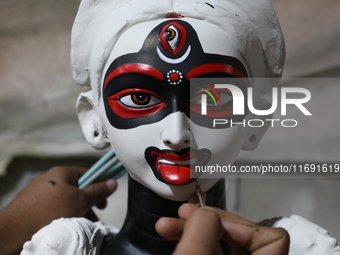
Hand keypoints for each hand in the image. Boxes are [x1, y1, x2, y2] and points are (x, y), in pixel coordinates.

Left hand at [0, 166, 116, 254]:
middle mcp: (50, 179)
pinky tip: (66, 224)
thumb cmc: (51, 210)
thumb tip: (114, 182)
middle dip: (88, 202)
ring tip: (82, 223)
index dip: (98, 184)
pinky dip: (63, 215)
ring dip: (77, 210)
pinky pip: (53, 207)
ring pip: (66, 199)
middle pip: (77, 188)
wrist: (16, 227)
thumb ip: (98, 191)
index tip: (104, 199)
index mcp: (62, 172)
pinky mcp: (32, 205)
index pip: (87, 173)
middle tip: (96, 215)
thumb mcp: (80, 200)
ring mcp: (39, 192)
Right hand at [156, 204, 288, 254]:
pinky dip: (193, 242)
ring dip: (195, 229)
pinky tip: (174, 236)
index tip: (209, 220)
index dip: (238, 223)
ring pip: (223, 245)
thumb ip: (203, 229)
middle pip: (243, 236)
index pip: (271, 237)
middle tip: (183, 213)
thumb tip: (204, 213)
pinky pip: (211, 252)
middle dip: (208, 220)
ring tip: (168, 224)